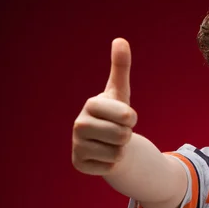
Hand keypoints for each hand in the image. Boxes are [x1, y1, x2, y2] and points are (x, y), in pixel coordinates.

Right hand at [72, 38, 137, 174]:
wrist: (107, 142)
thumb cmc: (116, 114)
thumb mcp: (121, 92)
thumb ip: (121, 67)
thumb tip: (120, 40)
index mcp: (91, 105)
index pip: (126, 115)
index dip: (131, 118)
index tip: (125, 116)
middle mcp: (79, 124)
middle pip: (122, 135)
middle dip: (127, 136)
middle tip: (119, 132)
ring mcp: (76, 145)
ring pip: (117, 153)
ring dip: (121, 150)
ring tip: (112, 143)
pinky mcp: (79, 164)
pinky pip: (110, 167)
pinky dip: (113, 164)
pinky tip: (104, 156)